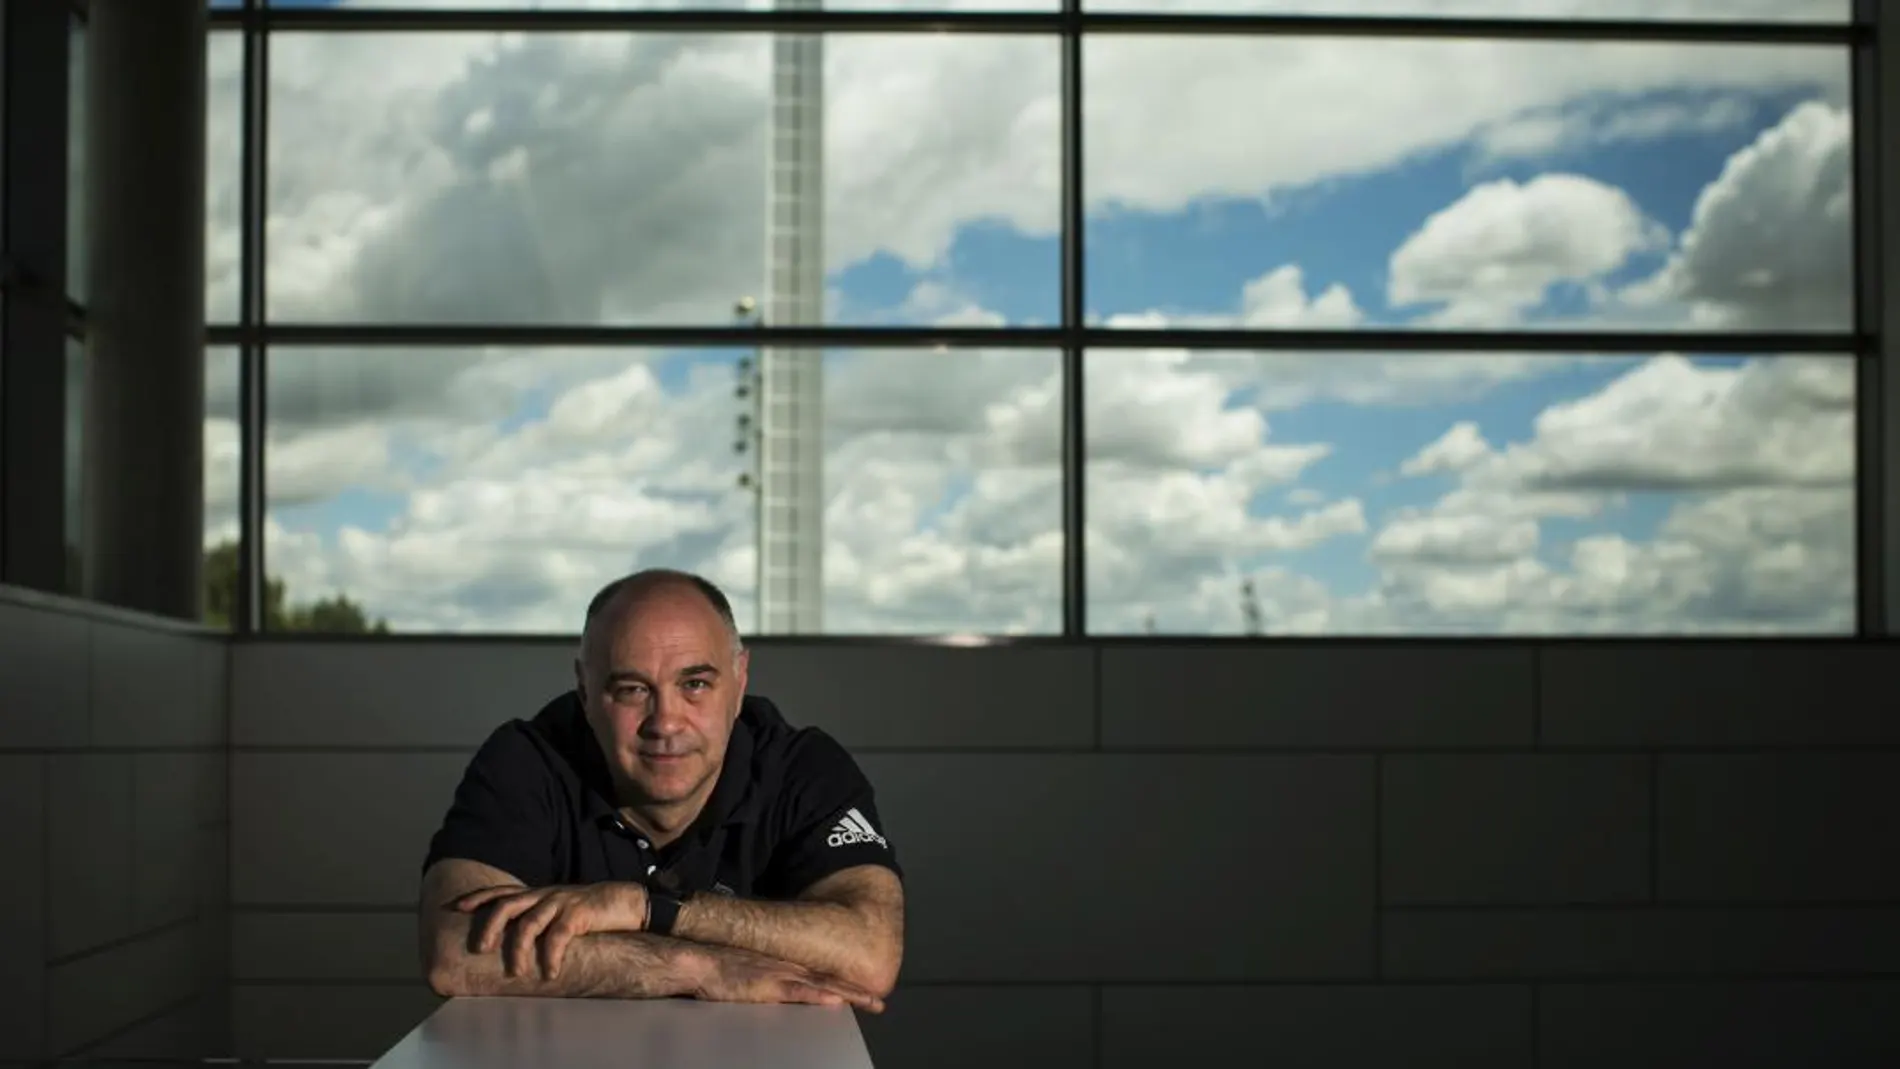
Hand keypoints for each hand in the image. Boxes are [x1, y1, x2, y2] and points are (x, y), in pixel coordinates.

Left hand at [451, 882, 646, 979]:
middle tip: (479, 948)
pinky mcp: (579, 914)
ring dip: (518, 950)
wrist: (629, 902)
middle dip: (489, 926)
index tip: (457, 907)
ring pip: (528, 923)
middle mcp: (546, 895)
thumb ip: (541, 919)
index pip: (503, 892)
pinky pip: (557, 937)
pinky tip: (550, 973)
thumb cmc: (593, 911)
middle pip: (507, 904)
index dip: (479, 898)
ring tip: (516, 972)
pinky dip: (550, 957)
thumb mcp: (561, 910)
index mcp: (539, 894)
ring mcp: (561, 902)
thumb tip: (517, 941)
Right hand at [692, 947, 886, 1013]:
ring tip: (870, 1002)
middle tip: (878, 1002)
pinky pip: (800, 993)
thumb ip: (770, 982)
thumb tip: (783, 993)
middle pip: (829, 982)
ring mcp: (781, 977)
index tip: (865, 994)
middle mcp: (788, 970)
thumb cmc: (720, 971)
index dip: (844, 987)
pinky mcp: (769, 986)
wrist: (701, 962)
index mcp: (785, 968)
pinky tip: (836, 1001)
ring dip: (847, 995)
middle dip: (854, 993)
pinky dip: (819, 997)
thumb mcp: (752, 973)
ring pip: (822, 987)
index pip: (821, 978)